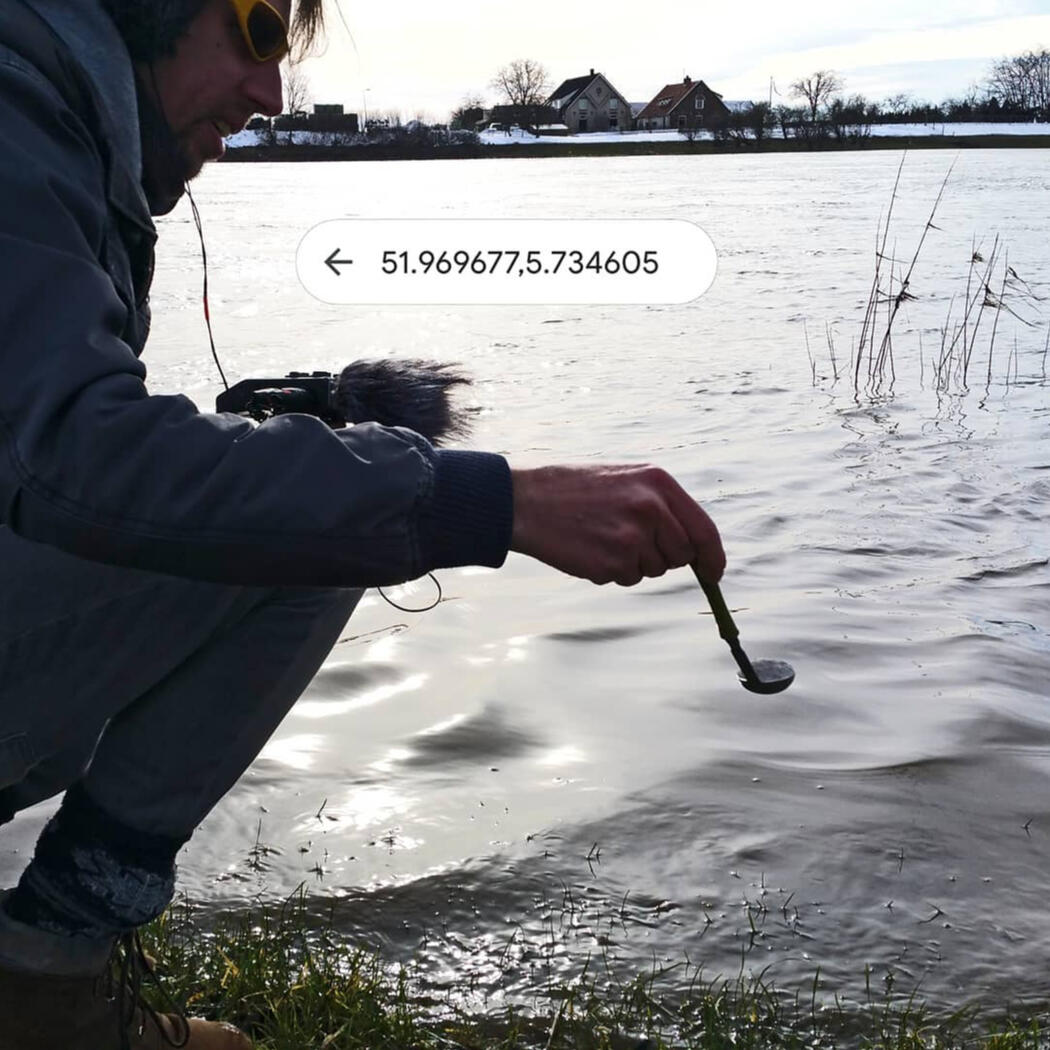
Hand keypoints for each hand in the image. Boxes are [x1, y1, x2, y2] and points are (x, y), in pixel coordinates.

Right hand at [509, 464, 724, 586]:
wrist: (528, 501)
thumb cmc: (574, 490)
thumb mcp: (625, 480)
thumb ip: (660, 505)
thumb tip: (691, 544)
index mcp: (658, 482)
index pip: (704, 529)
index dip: (713, 557)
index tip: (713, 573)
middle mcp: (652, 508)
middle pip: (681, 555)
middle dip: (663, 557)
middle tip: (628, 541)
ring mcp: (634, 537)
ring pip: (654, 570)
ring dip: (633, 564)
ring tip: (602, 538)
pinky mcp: (614, 562)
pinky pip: (627, 579)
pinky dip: (611, 571)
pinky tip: (590, 548)